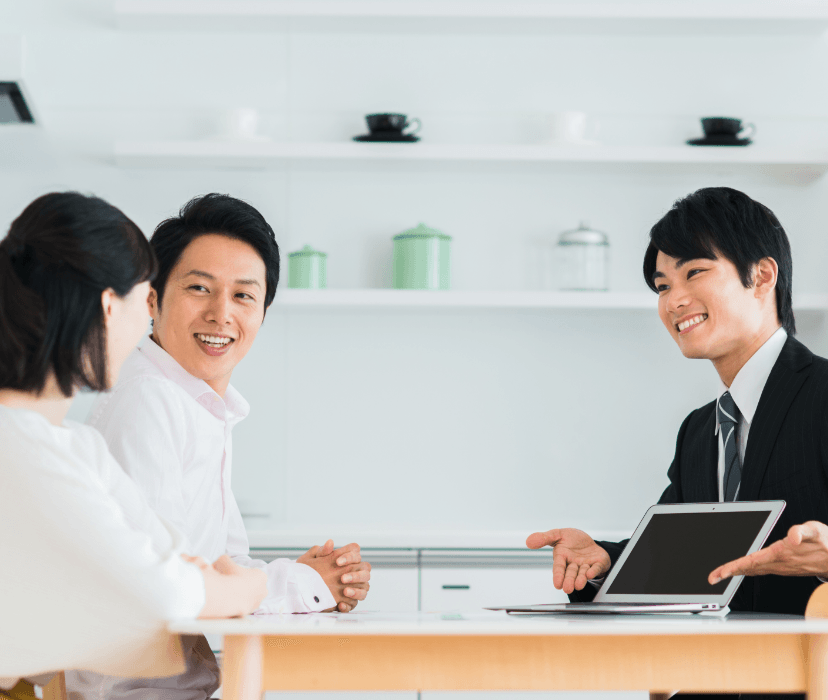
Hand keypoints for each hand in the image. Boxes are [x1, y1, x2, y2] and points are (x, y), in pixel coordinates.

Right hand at [191, 554, 267, 618]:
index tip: (234, 576)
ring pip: (249, 599)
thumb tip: (220, 562)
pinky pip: (242, 609)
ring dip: (241, 598)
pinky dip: (236, 607)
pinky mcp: (249, 613)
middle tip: (232, 586)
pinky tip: (228, 604)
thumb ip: (224, 560)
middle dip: (244, 587)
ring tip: (228, 596)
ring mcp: (257, 603)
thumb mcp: (224, 561)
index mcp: (261, 576)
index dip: (243, 575)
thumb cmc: (230, 576)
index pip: (254, 575)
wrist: (227, 594)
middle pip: (253, 588)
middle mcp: (263, 590)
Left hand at [297, 540, 370, 611]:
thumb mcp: (310, 561)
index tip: (338, 562)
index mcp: (346, 559)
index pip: (356, 553)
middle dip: (356, 575)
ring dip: (357, 590)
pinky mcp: (348, 601)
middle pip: (365, 570)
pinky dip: (349, 605)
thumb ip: (321, 551)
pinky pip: (354, 604)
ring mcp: (353, 587)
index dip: (350, 556)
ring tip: (345, 591)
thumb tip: (330, 543)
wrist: (300, 589)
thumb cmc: (307, 572)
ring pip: (365, 587)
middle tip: (342, 578)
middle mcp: (353, 572)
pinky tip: (340, 604)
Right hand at [526, 528, 610, 593]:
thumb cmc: (571, 539)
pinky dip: (594, 571)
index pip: (559, 567)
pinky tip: (590, 573)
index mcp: (562, 557)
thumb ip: (544, 538)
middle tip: (567, 589)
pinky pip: (597, 567)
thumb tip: (528, 542)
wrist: (588, 541)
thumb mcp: (558, 534)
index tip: (557, 585)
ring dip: (581, 579)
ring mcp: (586, 564)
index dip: (558, 575)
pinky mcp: (598, 563)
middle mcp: (574, 564)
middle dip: (569, 581)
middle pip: (571, 573)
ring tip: (578, 585)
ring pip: (583, 573)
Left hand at [709, 521, 827, 584]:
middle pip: (748, 568)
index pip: (753, 561)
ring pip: (753, 570)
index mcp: (782, 553)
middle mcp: (779, 563)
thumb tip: (793, 536)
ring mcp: (780, 567)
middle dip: (729, 572)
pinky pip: (760, 569)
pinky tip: (739, 569)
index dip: (735, 566)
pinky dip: (747, 569)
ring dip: (736, 572)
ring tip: (719, 574)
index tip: (722, 572)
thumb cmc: (826, 542)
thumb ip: (803, 532)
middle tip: (712, 577)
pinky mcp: (782, 567)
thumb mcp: (816, 530)